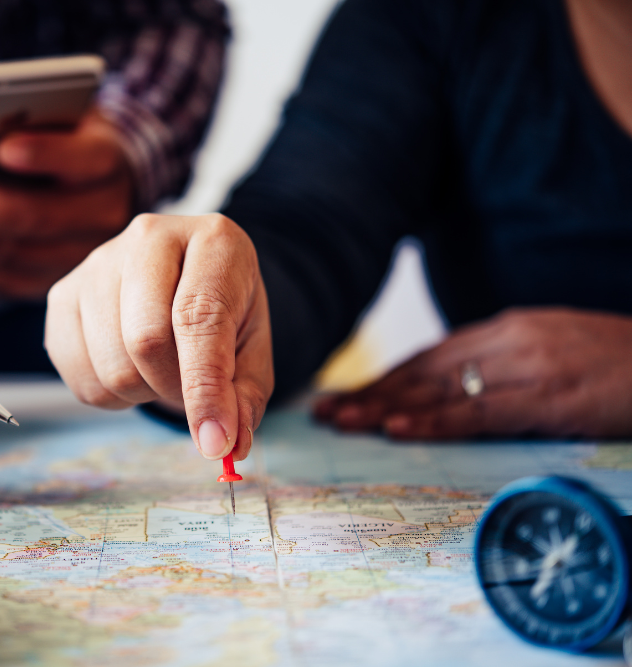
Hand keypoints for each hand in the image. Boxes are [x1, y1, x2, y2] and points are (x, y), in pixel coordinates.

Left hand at [0, 108, 133, 297]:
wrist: (99, 183)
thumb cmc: (66, 136)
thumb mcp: (62, 112)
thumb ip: (33, 118)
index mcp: (107, 165)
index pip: (84, 160)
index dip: (45, 155)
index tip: (3, 148)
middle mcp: (100, 218)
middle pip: (33, 216)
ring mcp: (76, 258)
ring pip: (9, 254)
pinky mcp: (47, 285)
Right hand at [45, 214, 273, 461]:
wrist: (186, 279)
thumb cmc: (225, 312)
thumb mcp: (252, 349)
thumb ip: (245, 396)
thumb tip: (224, 444)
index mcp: (214, 240)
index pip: (198, 317)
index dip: (204, 386)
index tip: (213, 439)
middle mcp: (149, 236)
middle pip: (145, 341)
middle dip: (172, 389)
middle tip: (189, 391)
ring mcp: (98, 263)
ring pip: (111, 365)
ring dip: (143, 392)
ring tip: (161, 369)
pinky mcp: (63, 295)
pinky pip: (79, 376)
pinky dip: (111, 394)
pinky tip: (130, 366)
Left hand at [314, 308, 631, 438]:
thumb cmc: (620, 364)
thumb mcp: (555, 355)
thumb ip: (506, 367)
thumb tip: (456, 392)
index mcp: (507, 330)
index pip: (430, 357)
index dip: (385, 378)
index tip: (347, 396)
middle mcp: (508, 341)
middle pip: (423, 370)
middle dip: (370, 392)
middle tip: (323, 413)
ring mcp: (528, 366)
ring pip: (440, 388)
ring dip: (385, 407)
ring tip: (341, 422)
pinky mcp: (552, 396)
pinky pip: (479, 411)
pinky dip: (434, 421)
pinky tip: (396, 430)